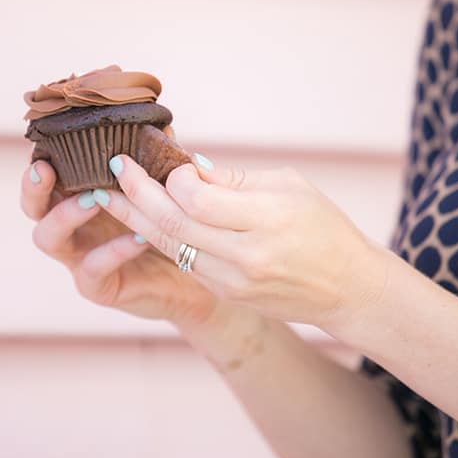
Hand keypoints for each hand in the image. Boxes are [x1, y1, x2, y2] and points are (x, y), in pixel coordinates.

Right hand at [19, 159, 219, 330]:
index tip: (44, 142)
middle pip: (32, 207)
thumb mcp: (161, 188)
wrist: (192, 271)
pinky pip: (94, 269)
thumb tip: (153, 124)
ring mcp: (78, 258)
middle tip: (44, 169)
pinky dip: (114, 250)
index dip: (40, 159)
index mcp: (79, 197)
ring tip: (96, 197)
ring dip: (67, 214)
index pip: (47, 176)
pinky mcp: (97, 287)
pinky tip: (140, 236)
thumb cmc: (170, 223)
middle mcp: (70, 226)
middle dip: (33, 187)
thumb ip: (149, 160)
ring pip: (49, 238)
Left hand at [94, 154, 386, 330]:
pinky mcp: (226, 294)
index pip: (197, 200)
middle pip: (174, 224)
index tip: (168, 162)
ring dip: (136, 219)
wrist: (348, 288)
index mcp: (268, 220)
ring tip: (109, 195)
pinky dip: (161, 238)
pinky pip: (184, 262)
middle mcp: (246, 255)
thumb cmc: (324, 226)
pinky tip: (143, 219)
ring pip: (170, 247)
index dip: (174, 179)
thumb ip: (235, 180)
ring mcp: (233, 281)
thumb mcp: (290, 186)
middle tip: (114, 168)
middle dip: (137, 194)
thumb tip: (188, 167)